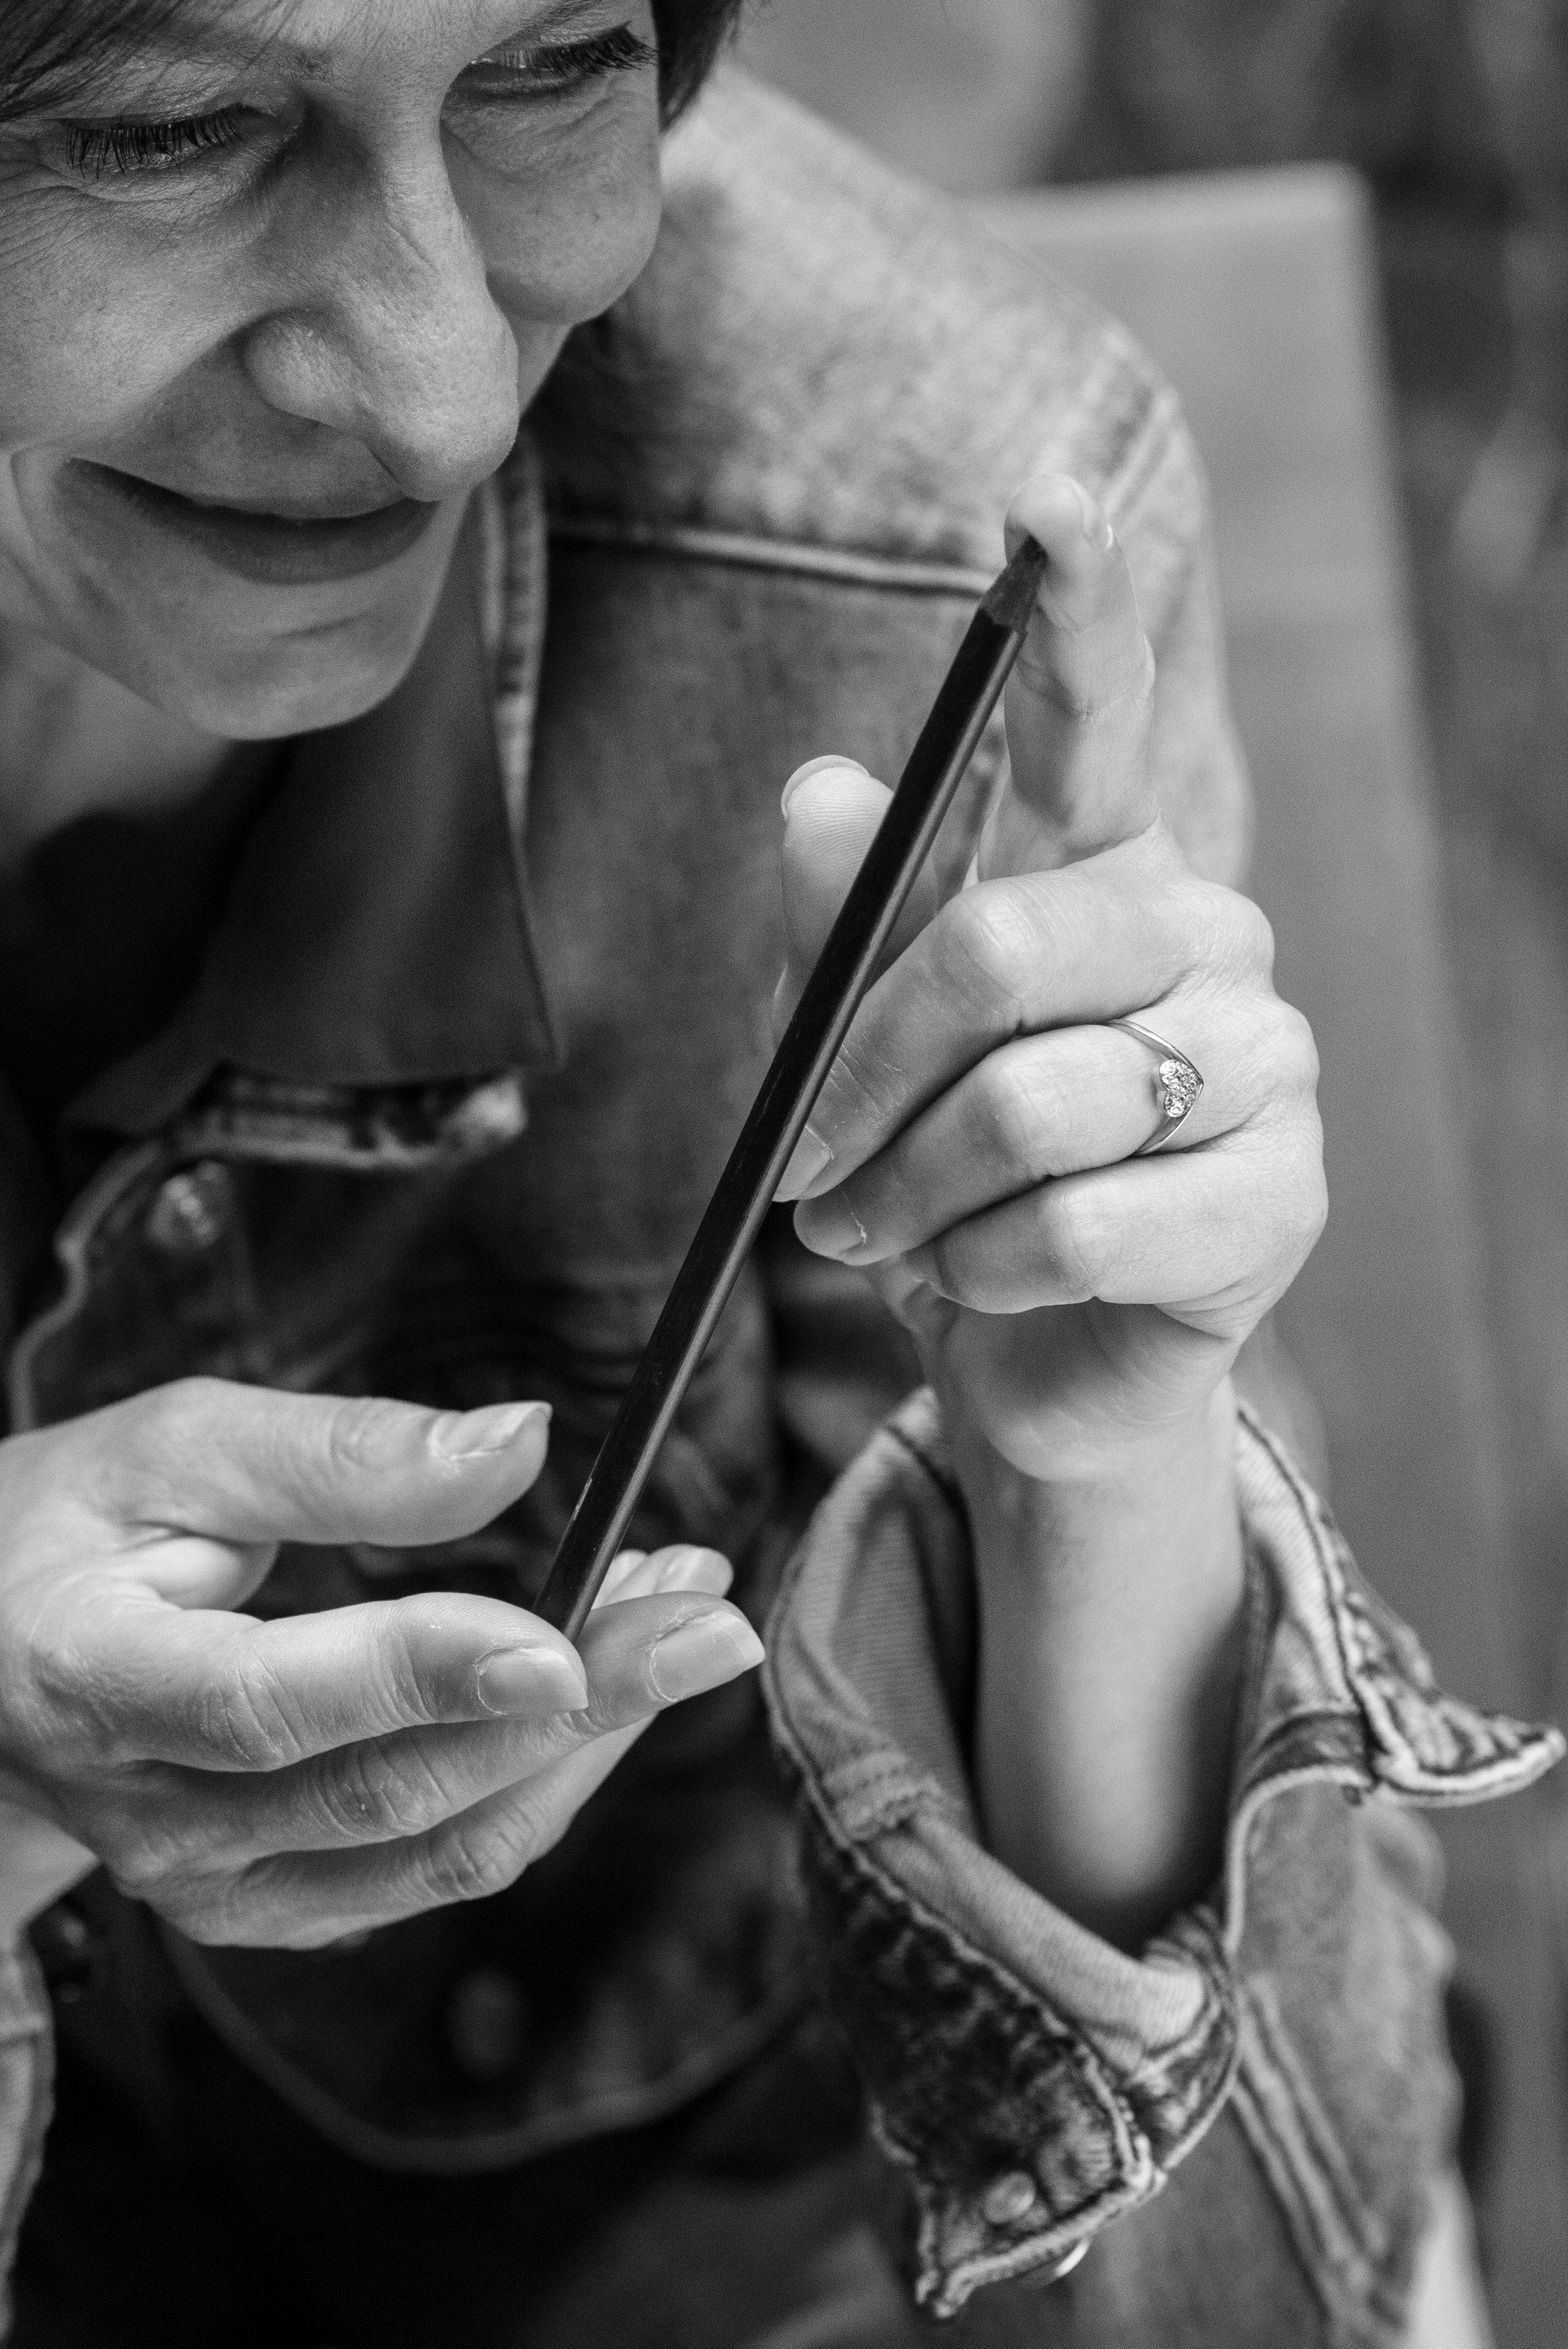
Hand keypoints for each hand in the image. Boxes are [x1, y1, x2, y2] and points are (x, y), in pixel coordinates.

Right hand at [0, 1380, 759, 1948]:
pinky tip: (607, 1682)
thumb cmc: (80, 1527)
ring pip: (442, 1850)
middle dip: (576, 1701)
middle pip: (391, 1791)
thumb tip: (518, 1441)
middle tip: (705, 1606)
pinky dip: (544, 1778)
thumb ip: (339, 1454)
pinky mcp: (275, 1911)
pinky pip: (441, 1866)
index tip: (565, 1638)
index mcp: (98, 1681)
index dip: (423, 1675)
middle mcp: (155, 1819)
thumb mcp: (177, 1446)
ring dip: (591, 1742)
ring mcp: (214, 1889)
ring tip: (685, 1618)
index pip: (270, 1704)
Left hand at [775, 472, 1325, 1480]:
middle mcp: (1202, 932)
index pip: (1097, 716)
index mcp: (1099, 871)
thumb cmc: (937, 1182)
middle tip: (805, 1173)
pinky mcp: (1280, 1193)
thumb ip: (838, 928)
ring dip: (911, 1195)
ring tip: (886, 1237)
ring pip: (1032, 1102)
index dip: (1075, 611)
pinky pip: (1082, 1221)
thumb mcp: (850, 1052)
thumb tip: (820, 789)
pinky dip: (984, 1272)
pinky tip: (983, 1283)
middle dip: (864, 1079)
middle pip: (998, 945)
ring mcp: (1261, 1059)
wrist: (1026, 1360)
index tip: (1044, 502)